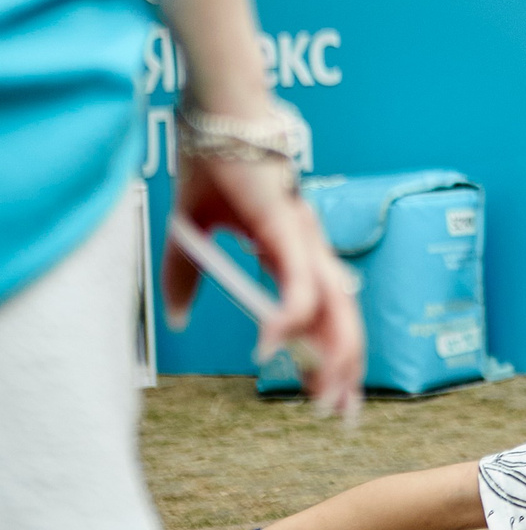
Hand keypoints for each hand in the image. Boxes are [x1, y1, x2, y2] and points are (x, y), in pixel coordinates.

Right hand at [167, 157, 364, 418]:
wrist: (218, 117)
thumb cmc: (213, 166)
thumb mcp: (192, 236)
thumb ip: (188, 279)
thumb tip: (179, 320)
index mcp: (291, 252)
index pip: (321, 313)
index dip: (328, 354)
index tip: (330, 393)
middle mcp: (307, 249)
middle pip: (338, 318)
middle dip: (342, 368)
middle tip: (340, 412)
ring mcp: (303, 238)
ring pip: (332, 306)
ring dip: (331, 354)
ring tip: (326, 396)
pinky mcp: (288, 225)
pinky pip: (297, 280)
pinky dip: (292, 315)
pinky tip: (274, 346)